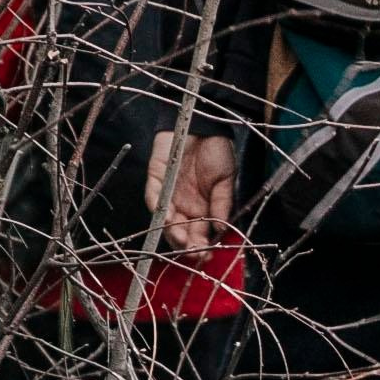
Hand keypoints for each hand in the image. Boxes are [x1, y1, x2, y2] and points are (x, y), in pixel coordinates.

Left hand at [147, 130, 234, 253]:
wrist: (203, 123)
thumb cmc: (218, 151)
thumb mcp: (226, 180)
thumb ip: (222, 204)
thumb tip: (222, 230)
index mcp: (202, 209)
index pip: (198, 234)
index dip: (201, 246)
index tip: (205, 255)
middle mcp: (183, 206)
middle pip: (180, 232)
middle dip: (185, 245)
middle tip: (193, 252)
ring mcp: (168, 194)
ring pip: (165, 221)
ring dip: (172, 232)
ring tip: (181, 239)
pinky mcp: (155, 179)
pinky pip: (154, 198)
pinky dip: (159, 209)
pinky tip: (168, 218)